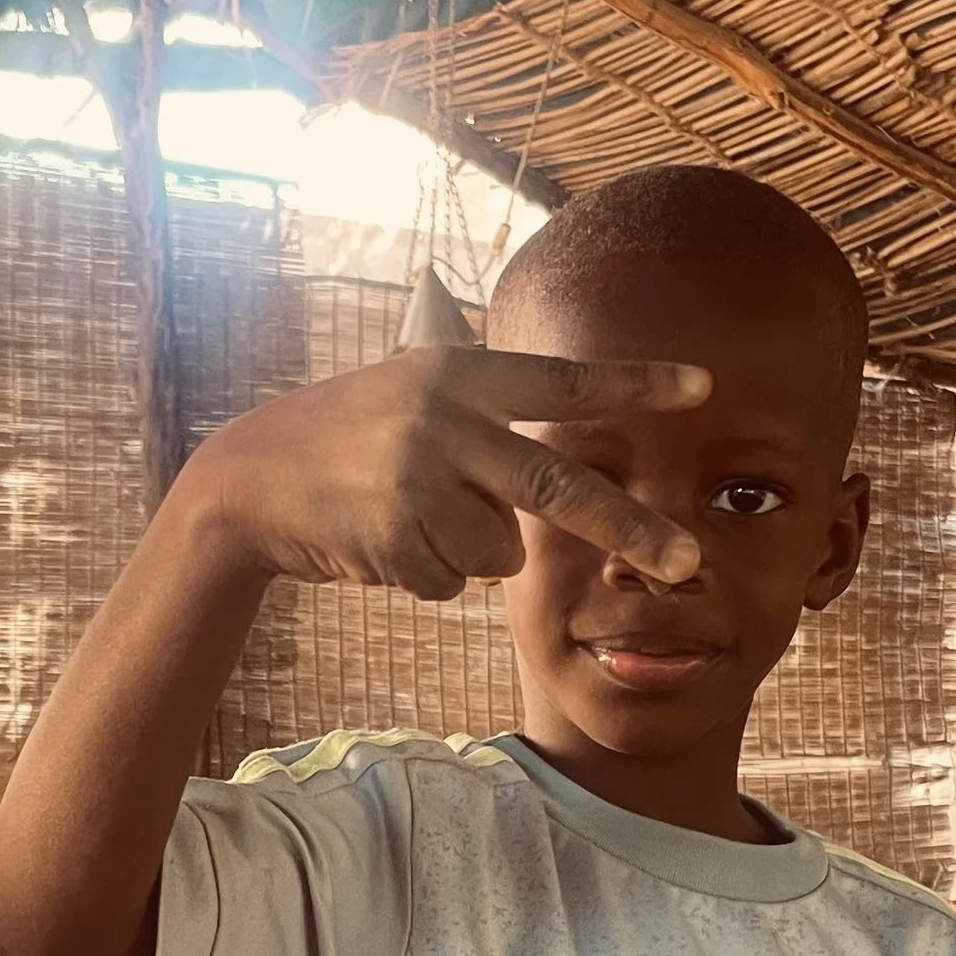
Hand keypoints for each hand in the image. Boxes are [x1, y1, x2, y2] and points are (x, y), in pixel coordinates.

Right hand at [183, 347, 712, 601]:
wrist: (251, 481)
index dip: (636, 383)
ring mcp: (417, 482)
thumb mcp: (413, 389)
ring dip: (468, 550)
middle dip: (630, 530)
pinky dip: (427, 573)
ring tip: (410, 516)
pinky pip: (452, 581)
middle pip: (558, 490)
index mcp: (460, 374)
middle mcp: (445, 421)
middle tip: (688, 564)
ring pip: (500, 551)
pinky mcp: (393, 539)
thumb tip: (567, 442)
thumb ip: (486, 406)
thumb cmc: (347, 435)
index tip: (704, 386)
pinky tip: (382, 540)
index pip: (566, 381)